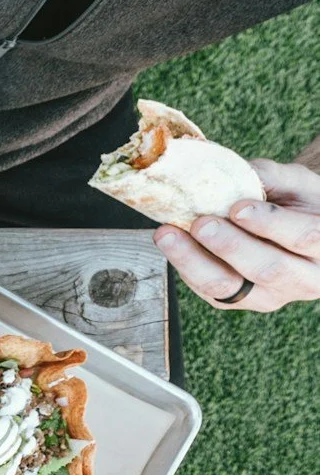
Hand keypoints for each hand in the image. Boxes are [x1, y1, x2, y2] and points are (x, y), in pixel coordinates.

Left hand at [155, 160, 319, 311]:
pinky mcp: (239, 301)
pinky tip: (171, 243)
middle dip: (230, 246)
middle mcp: (304, 278)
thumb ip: (272, 177)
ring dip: (194, 261)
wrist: (295, 228)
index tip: (239, 207)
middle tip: (201, 223)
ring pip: (229, 287)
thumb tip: (234, 173)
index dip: (270, 223)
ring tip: (168, 234)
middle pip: (267, 268)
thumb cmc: (300, 202)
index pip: (304, 237)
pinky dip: (186, 267)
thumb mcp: (298, 183)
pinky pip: (209, 291)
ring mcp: (270, 296)